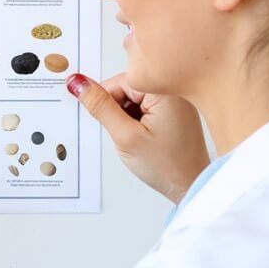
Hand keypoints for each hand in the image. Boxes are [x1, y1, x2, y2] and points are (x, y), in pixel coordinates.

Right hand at [66, 72, 208, 202]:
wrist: (191, 187)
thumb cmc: (166, 166)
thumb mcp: (125, 136)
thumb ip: (100, 107)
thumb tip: (77, 83)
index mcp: (165, 91)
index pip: (120, 81)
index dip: (107, 102)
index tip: (113, 123)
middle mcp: (173, 91)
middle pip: (127, 88)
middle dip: (118, 110)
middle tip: (128, 134)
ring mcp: (175, 101)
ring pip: (134, 98)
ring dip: (127, 116)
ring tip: (140, 139)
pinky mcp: (174, 112)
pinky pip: (145, 107)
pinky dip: (138, 120)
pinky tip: (145, 137)